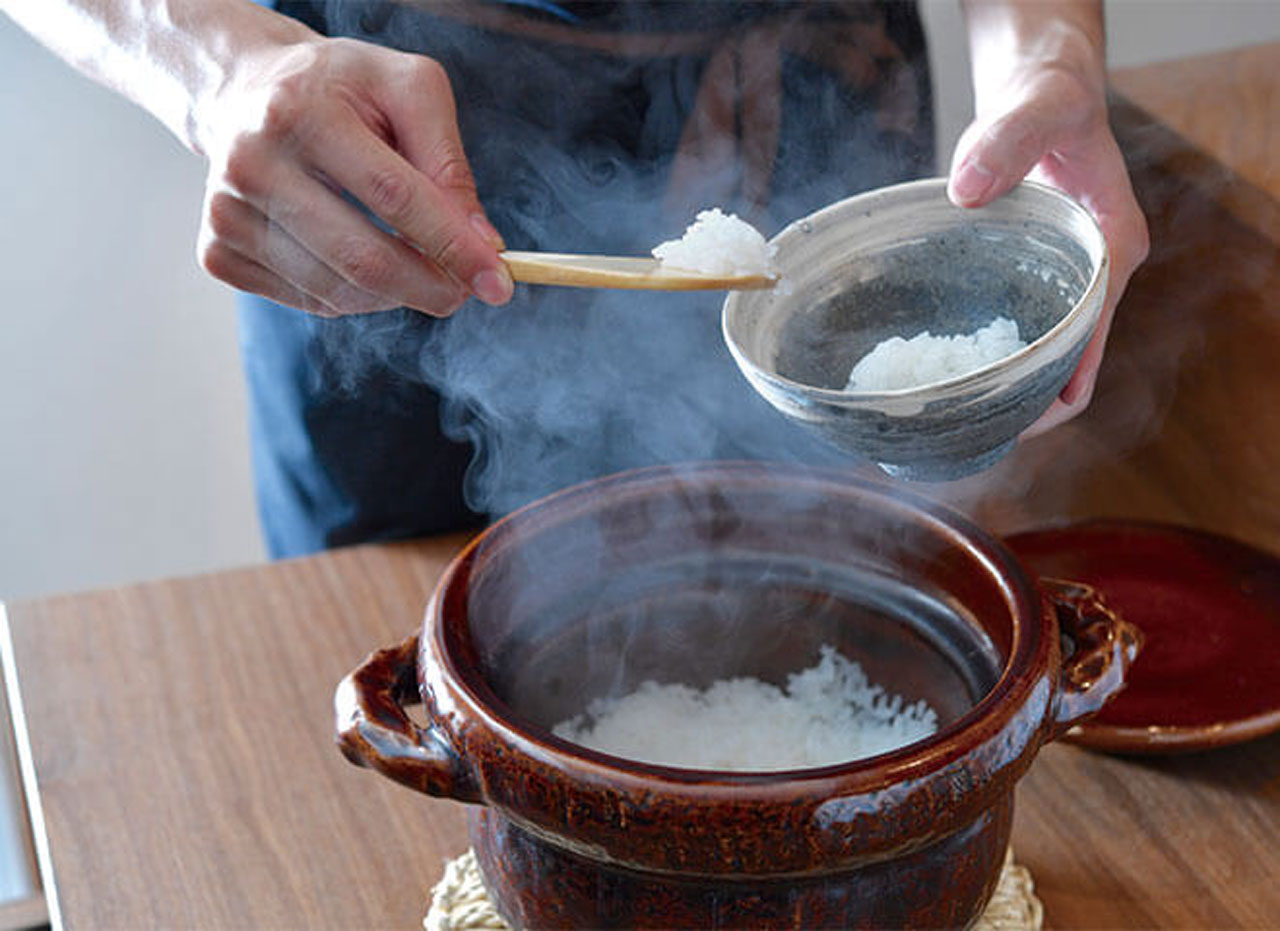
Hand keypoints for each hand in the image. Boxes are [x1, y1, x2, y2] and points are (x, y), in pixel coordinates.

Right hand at [195, 33, 512, 316]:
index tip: (497, 282)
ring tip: (415, 264)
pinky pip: (309, 302)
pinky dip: (352, 296)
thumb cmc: (341, 90)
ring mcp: (227, 212)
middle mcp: (253, 162)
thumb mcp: (408, 90)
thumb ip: (449, 163)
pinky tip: (358, 256)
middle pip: (363, 258)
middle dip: (431, 287)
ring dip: (396, 294)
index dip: (453, 246)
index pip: (393, 196)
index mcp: (302, 111)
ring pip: (339, 292)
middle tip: (466, 292)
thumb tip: (481, 245)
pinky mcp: (216, 249)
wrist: (244, 91)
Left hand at [947, 13, 1148, 434]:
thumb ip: (1006, 141)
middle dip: (1032, 405)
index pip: (1094, 338)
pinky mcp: (1036, 274)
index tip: (1017, 420)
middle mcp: (1096, 273)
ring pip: (1049, 354)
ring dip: (1014, 390)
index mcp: (1111, 247)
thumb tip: (968, 190)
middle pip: (1075, 363)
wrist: (1040, 86)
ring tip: (959, 420)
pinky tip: (955, 374)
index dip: (1062, 386)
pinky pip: (1023, 329)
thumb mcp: (1035, 108)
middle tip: (974, 434)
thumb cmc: (1046, 96)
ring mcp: (1066, 277)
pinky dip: (998, 357)